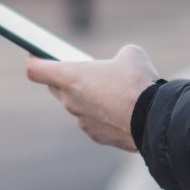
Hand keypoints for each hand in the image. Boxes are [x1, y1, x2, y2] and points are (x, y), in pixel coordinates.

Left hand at [25, 44, 159, 151]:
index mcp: (71, 77)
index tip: (36, 54)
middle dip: (65, 78)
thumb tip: (122, 63)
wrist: (154, 119)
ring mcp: (81, 121)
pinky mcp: (96, 135)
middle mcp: (70, 100)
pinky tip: (119, 110)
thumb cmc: (139, 82)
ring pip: (76, 105)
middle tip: (81, 70)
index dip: (34, 60)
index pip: (35, 70)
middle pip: (56, 87)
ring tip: (109, 90)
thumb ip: (117, 57)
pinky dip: (101, 115)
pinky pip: (92, 121)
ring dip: (87, 97)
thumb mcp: (131, 55)